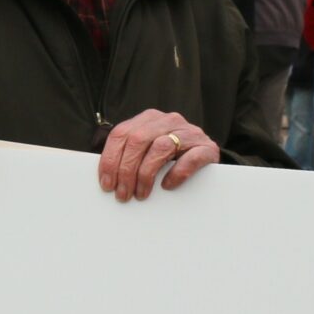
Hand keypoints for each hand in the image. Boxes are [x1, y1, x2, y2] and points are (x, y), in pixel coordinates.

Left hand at [98, 109, 216, 201]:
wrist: (206, 156)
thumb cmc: (171, 157)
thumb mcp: (147, 150)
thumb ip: (129, 155)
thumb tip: (106, 178)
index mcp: (148, 119)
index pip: (121, 134)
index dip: (110, 160)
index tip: (107, 184)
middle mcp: (167, 120)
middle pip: (138, 140)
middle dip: (126, 170)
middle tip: (123, 194)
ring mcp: (188, 132)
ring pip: (161, 147)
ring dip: (146, 174)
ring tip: (141, 194)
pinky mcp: (206, 147)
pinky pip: (190, 158)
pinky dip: (177, 173)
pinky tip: (167, 185)